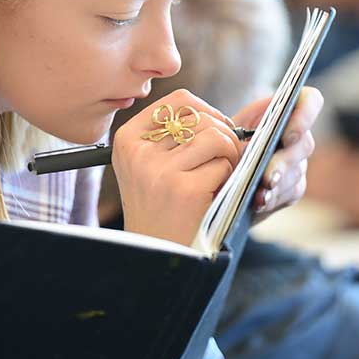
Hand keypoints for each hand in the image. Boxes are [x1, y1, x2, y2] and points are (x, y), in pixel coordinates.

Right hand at [112, 89, 242, 245]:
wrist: (158, 257)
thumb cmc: (162, 209)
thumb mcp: (150, 167)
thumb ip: (174, 135)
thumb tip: (225, 114)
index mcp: (127, 140)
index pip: (178, 100)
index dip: (207, 110)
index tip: (216, 129)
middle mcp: (139, 152)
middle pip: (201, 117)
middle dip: (225, 135)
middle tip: (227, 158)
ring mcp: (159, 171)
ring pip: (216, 137)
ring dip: (231, 154)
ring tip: (224, 175)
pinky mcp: (185, 190)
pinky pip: (223, 165)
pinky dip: (229, 177)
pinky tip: (217, 193)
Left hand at [233, 88, 322, 222]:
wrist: (218, 173)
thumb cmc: (224, 142)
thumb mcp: (228, 128)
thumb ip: (242, 125)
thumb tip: (251, 134)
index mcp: (284, 111)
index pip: (310, 101)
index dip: (305, 115)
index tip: (287, 135)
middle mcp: (297, 136)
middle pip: (304, 143)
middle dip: (285, 161)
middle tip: (269, 175)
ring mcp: (297, 163)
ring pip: (297, 171)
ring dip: (278, 182)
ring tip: (260, 192)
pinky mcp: (292, 188)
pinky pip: (289, 193)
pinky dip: (272, 197)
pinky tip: (259, 201)